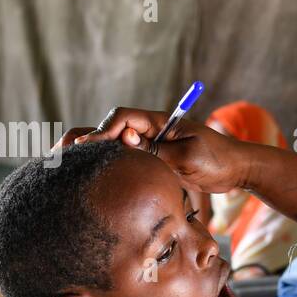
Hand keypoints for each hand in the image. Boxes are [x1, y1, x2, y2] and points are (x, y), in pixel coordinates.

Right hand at [58, 107, 246, 194]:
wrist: (237, 169)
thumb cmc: (218, 160)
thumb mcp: (189, 158)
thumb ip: (158, 151)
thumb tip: (126, 142)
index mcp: (160, 122)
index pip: (123, 119)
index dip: (103, 131)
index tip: (88, 147)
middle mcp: (152, 130)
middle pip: (112, 129)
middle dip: (87, 139)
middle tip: (59, 153)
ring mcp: (152, 145)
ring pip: (116, 145)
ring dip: (93, 153)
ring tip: (63, 165)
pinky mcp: (155, 160)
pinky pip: (127, 160)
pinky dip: (108, 165)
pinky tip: (89, 178)